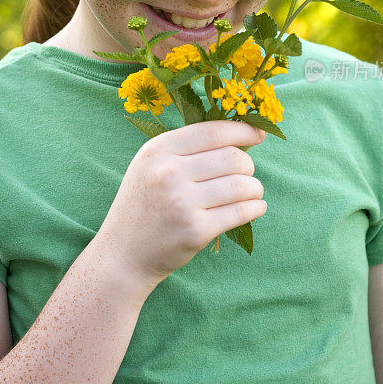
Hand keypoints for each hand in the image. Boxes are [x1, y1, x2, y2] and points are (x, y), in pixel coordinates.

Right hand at [98, 121, 265, 293]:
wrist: (123, 253)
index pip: (212, 131)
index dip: (242, 130)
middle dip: (248, 165)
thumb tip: (239, 134)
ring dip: (255, 188)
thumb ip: (187, 147)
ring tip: (251, 192)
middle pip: (232, 157)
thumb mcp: (151, 164)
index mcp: (158, 150)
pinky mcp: (195, 231)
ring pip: (241, 185)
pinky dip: (255, 208)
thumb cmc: (145, 203)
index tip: (259, 133)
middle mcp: (169, 173)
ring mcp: (182, 203)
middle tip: (246, 174)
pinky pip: (240, 212)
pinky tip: (256, 207)